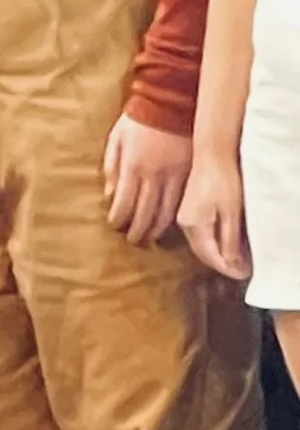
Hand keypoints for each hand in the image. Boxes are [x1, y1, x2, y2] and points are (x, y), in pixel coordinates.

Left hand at [104, 113, 194, 247]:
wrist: (171, 101)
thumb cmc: (138, 119)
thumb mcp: (116, 139)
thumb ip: (111, 168)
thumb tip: (110, 195)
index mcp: (133, 167)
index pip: (124, 204)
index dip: (118, 220)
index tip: (115, 226)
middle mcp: (154, 176)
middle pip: (144, 214)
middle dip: (137, 231)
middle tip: (132, 240)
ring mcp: (176, 176)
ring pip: (166, 213)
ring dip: (156, 229)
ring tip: (149, 236)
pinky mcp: (191, 173)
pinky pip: (183, 202)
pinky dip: (175, 216)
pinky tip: (170, 223)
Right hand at [180, 149, 251, 280]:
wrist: (212, 154)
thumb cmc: (223, 180)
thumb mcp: (232, 213)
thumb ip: (230, 241)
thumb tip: (233, 266)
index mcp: (193, 226)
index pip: (211, 257)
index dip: (228, 269)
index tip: (245, 275)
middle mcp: (184, 224)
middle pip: (203, 253)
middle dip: (223, 264)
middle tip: (243, 270)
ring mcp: (184, 216)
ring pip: (201, 244)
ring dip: (218, 254)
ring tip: (237, 259)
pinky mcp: (189, 210)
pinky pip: (200, 234)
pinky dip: (213, 242)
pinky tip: (225, 241)